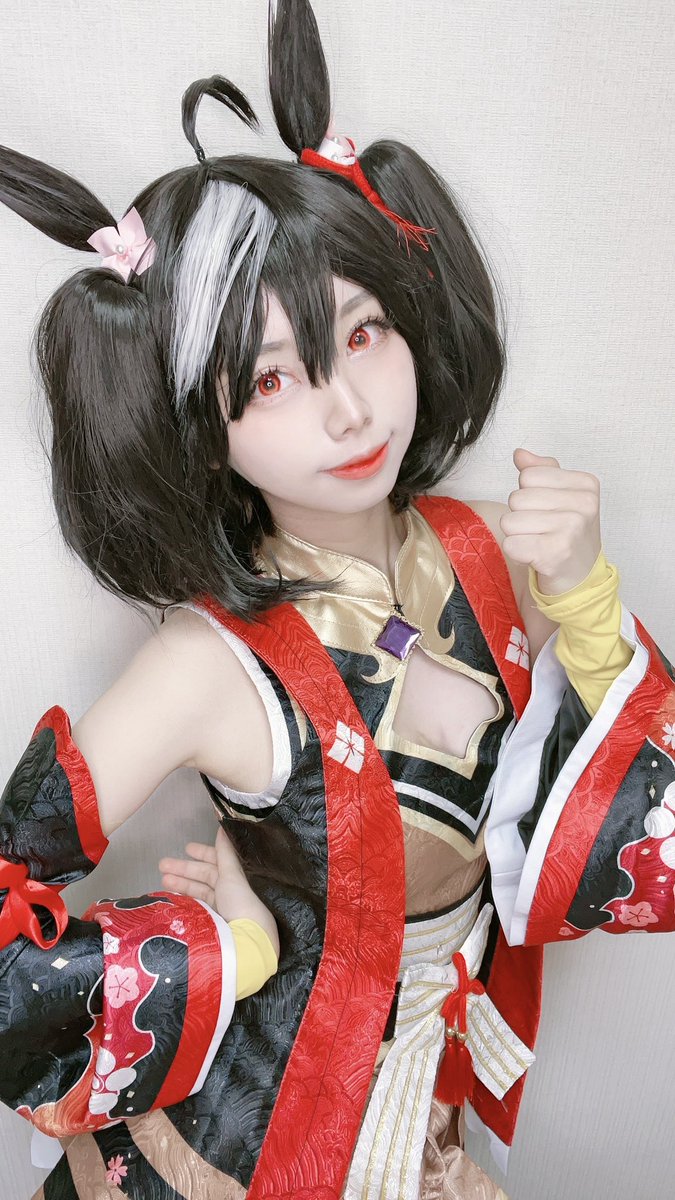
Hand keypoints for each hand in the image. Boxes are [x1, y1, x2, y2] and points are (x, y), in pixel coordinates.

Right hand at [159, 828, 278, 955]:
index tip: (186, 848)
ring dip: (181, 884)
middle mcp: (232, 891)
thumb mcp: (233, 876)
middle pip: (205, 876)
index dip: (203, 853)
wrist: (246, 943)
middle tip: (162, 865)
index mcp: (240, 877)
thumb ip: (226, 854)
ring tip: (162, 881)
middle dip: (184, 869)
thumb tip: (224, 827)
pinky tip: (170, 898)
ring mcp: (223, 908)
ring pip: (199, 891)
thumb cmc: (242, 904)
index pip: (219, 861)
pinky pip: (197, 907)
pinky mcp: (214, 922)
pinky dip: (185, 901)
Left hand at [499, 448, 601, 595]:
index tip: (548, 510)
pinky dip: (517, 552)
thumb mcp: (561, 496)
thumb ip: (541, 471)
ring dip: (517, 535)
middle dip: (521, 515)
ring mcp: (572, 529)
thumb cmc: (567, 534)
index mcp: (586, 484)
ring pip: (510, 521)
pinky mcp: (556, 553)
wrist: (581, 578)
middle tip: (542, 530)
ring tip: (539, 541)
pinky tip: (535, 556)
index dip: (529, 493)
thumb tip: (520, 454)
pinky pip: (511, 544)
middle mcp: (584, 504)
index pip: (528, 475)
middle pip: (517, 497)